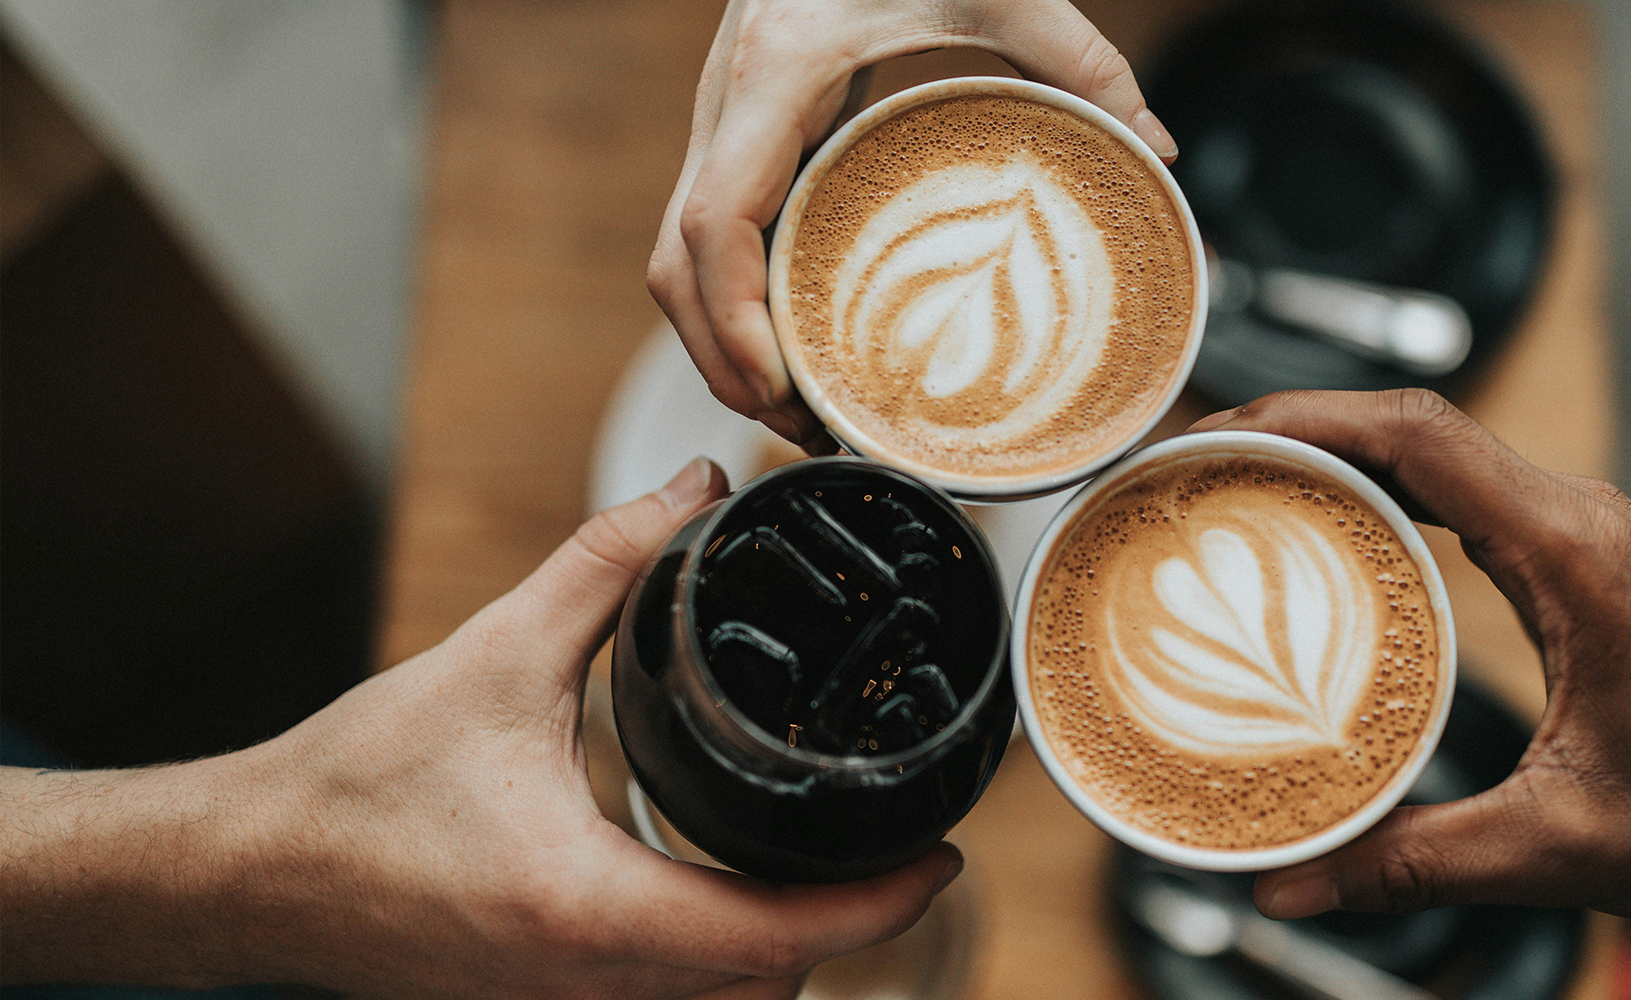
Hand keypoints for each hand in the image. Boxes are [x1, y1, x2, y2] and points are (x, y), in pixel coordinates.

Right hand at [1, 458, 962, 997]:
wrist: (243, 875)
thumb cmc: (352, 785)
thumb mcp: (493, 658)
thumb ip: (604, 566)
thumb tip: (691, 492)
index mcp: (587, 910)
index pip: (778, 936)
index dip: (880, 905)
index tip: (945, 856)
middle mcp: (585, 983)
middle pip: (767, 985)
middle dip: (848, 926)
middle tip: (901, 843)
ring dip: (786, 950)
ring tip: (834, 864)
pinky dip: (720, 961)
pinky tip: (732, 893)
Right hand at [648, 0, 1177, 448]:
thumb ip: (1082, 60)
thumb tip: (1154, 148)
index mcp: (776, 74)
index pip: (713, 223)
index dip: (732, 321)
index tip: (780, 387)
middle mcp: (728, 104)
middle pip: (675, 266)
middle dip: (722, 362)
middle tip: (800, 428)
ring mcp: (723, 120)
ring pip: (676, 258)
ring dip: (720, 342)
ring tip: (796, 408)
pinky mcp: (742, 132)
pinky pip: (708, 235)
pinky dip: (733, 301)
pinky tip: (792, 339)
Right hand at [1184, 390, 1630, 923]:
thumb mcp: (1559, 845)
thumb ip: (1415, 861)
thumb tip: (1291, 882)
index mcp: (1575, 553)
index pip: (1422, 436)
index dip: (1306, 418)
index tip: (1216, 434)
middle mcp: (1575, 518)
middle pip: (1411, 425)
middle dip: (1293, 426)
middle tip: (1191, 465)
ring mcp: (1574, 530)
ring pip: (1432, 450)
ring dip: (1332, 453)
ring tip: (1230, 486)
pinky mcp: (1568, 557)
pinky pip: (1455, 492)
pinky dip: (1377, 492)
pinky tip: (1316, 531)